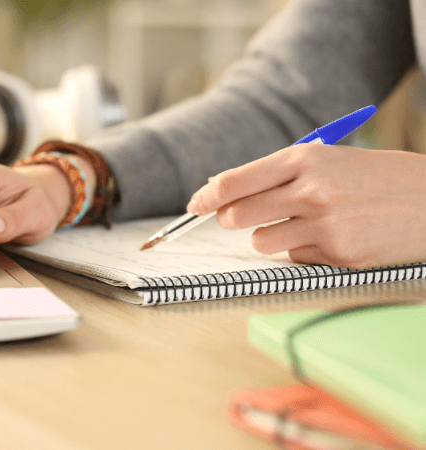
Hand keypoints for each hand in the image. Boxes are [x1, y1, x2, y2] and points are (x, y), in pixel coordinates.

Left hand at [186, 145, 425, 268]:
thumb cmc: (375, 177)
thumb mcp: (328, 161)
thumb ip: (278, 174)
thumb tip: (223, 191)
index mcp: (305, 159)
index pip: (235, 181)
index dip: (208, 196)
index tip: (196, 204)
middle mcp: (311, 190)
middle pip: (237, 215)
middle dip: (232, 219)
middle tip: (242, 217)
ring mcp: (325, 225)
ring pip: (261, 242)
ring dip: (270, 236)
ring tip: (302, 224)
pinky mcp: (339, 255)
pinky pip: (295, 258)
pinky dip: (303, 251)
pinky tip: (332, 238)